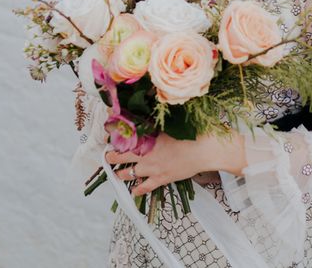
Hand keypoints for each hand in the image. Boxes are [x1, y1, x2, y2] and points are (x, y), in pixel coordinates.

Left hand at [106, 132, 245, 195]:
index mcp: (148, 137)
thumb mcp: (171, 124)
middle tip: (108, 156)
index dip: (116, 136)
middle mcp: (146, 153)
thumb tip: (148, 118)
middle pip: (122, 156)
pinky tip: (133, 192)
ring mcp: (152, 168)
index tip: (109, 135)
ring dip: (121, 173)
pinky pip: (145, 187)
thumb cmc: (190, 133)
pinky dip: (137, 190)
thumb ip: (156, 123)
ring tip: (117, 174)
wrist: (203, 150)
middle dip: (112, 156)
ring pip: (129, 173)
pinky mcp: (160, 179)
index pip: (125, 137)